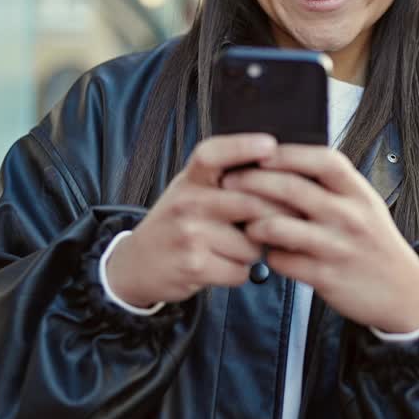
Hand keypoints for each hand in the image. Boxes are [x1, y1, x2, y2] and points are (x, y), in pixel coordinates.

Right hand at [106, 134, 288, 306]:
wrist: (137, 263)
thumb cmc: (176, 222)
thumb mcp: (190, 189)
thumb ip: (223, 177)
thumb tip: (278, 168)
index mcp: (190, 179)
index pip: (214, 154)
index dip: (243, 146)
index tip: (270, 146)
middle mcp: (188, 202)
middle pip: (252, 204)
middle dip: (275, 218)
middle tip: (281, 222)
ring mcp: (191, 234)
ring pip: (252, 244)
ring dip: (253, 251)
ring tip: (234, 247)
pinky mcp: (195, 266)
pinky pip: (241, 271)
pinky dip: (240, 272)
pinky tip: (223, 265)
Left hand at [221, 145, 418, 333]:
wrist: (404, 293)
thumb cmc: (375, 243)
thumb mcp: (366, 206)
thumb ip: (333, 187)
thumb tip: (286, 163)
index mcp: (359, 193)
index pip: (322, 160)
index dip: (288, 152)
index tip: (260, 150)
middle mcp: (349, 217)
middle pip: (291, 188)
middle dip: (252, 181)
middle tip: (229, 181)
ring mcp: (337, 247)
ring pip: (279, 226)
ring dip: (254, 222)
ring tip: (246, 222)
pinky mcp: (326, 277)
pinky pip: (282, 261)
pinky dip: (268, 255)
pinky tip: (266, 252)